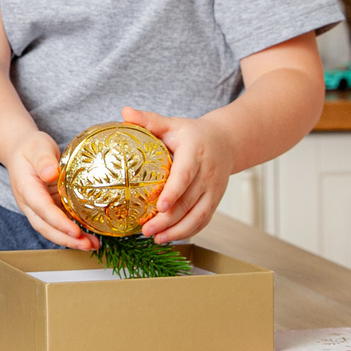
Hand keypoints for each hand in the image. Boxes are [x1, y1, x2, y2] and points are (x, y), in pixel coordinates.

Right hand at [5, 131, 95, 249]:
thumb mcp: (37, 146)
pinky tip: (89, 235)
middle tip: (87, 245)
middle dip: (66, 239)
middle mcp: (30, 203)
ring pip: (52, 229)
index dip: (58, 222)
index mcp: (26, 188)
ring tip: (92, 245)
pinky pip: (60, 223)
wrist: (21, 150)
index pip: (42, 209)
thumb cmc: (30, 147)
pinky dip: (73, 231)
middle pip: (46, 227)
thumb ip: (43, 159)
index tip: (74, 231)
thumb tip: (50, 173)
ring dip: (71, 239)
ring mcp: (38, 208)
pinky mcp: (48, 208)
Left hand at [122, 107, 237, 242]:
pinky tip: (169, 237)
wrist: (226, 142)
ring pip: (198, 216)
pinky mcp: (215, 201)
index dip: (174, 191)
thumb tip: (124, 111)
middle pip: (189, 201)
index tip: (160, 206)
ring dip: (178, 231)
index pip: (186, 175)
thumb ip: (149, 120)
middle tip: (146, 230)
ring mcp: (214, 190)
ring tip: (156, 238)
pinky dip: (188, 232)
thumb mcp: (172, 124)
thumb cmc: (192, 134)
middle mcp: (208, 173)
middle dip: (168, 220)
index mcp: (196, 153)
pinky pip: (203, 220)